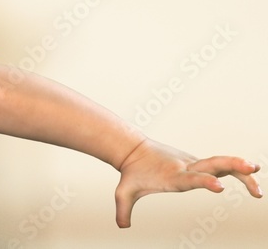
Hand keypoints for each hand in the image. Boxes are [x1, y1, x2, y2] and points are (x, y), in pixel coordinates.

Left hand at [114, 138, 261, 227]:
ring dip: (240, 166)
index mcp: (172, 175)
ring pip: (220, 162)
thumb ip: (124, 209)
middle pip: (212, 164)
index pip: (190, 178)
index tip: (219, 186)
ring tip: (258, 171)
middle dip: (232, 166)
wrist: (132, 149)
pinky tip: (252, 175)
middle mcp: (186, 167)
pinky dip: (236, 169)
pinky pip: (220, 165)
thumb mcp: (124, 191)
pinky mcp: (197, 162)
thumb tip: (122, 226)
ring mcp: (193, 163)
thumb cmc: (131, 172)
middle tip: (252, 168)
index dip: (204, 182)